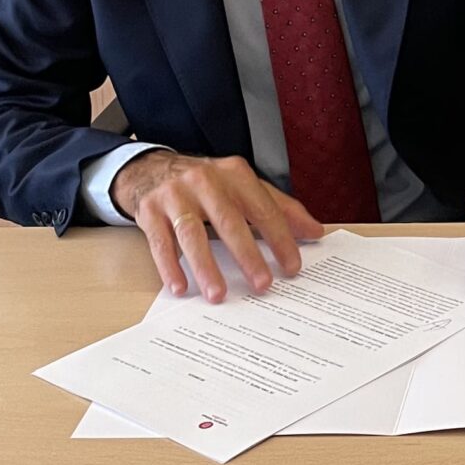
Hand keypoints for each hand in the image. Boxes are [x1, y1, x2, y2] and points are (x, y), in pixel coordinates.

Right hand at [113, 150, 322, 302]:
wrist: (152, 169)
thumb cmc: (206, 183)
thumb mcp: (243, 186)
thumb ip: (279, 207)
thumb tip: (315, 231)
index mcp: (234, 174)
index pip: (263, 208)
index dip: (280, 238)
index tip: (292, 267)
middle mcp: (205, 181)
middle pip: (228, 221)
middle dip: (247, 255)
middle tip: (262, 285)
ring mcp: (174, 196)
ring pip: (191, 233)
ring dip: (206, 267)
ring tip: (218, 295)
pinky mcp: (149, 211)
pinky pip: (160, 242)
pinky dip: (170, 266)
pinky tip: (180, 287)